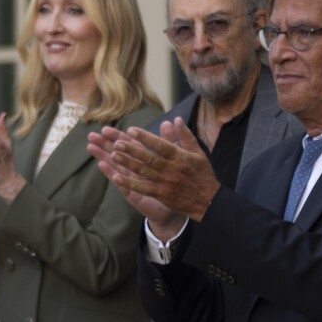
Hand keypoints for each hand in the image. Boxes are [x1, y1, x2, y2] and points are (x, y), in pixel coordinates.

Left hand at [88, 118, 218, 223]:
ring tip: (112, 155)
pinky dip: (129, 183)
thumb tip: (175, 119)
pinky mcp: (160, 194)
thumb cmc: (202, 175)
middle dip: (131, 149)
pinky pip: (142, 188)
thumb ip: (185, 136)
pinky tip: (116, 177)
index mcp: (180, 157)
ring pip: (143, 171)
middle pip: (148, 157)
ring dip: (127, 163)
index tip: (131, 130)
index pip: (160, 145)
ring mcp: (164, 182)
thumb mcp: (198, 153)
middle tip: (116, 142)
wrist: (208, 201)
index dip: (145, 137)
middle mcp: (171, 169)